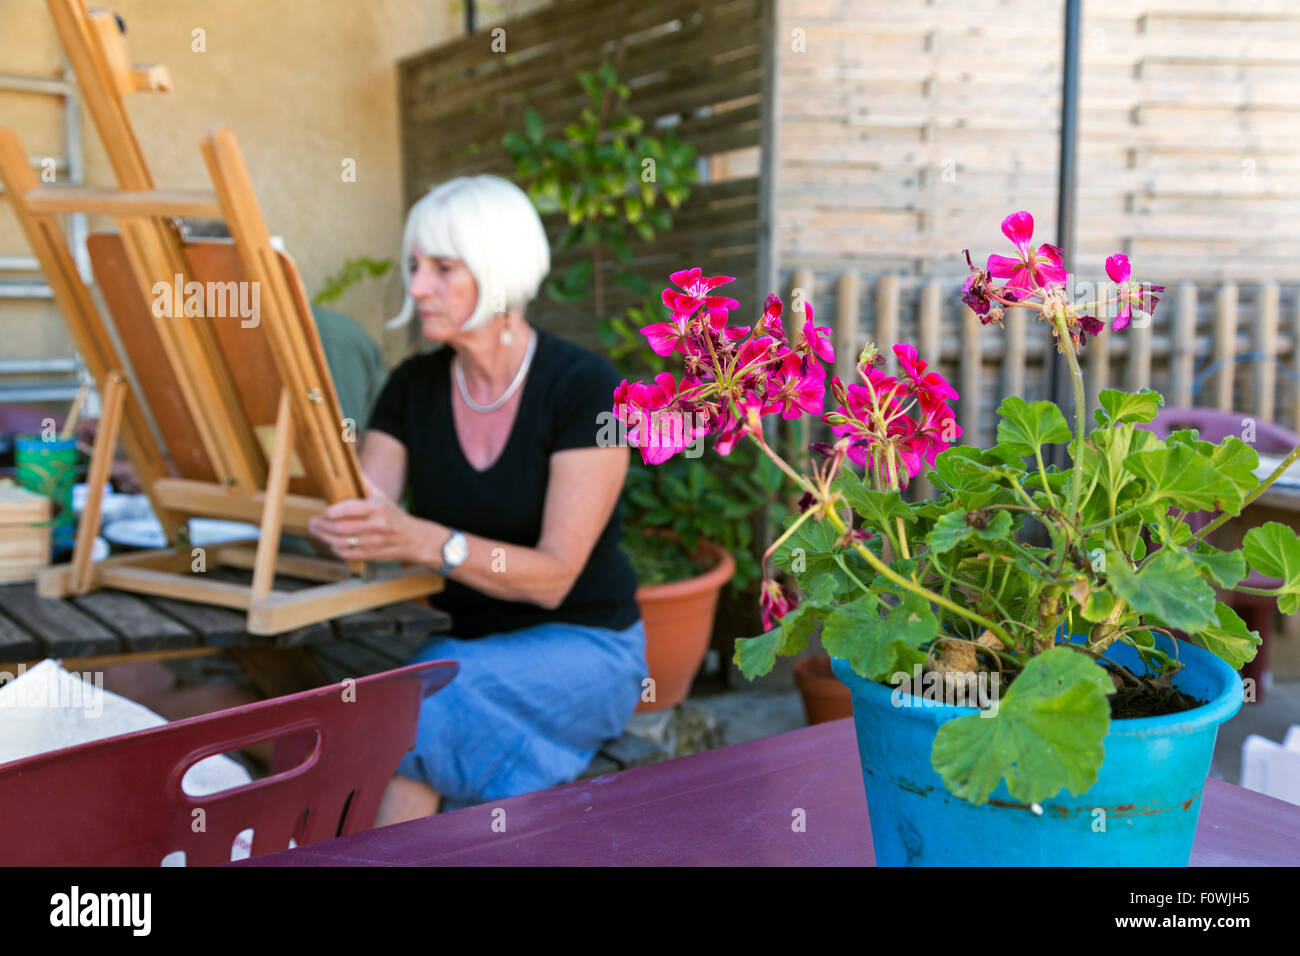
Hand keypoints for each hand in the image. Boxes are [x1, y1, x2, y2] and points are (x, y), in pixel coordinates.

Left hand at [306, 476, 434, 563]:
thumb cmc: (393, 515)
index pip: (350, 509)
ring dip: (324, 537)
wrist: (414, 538)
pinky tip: (331, 543)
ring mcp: (374, 542)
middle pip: (342, 528)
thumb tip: (352, 465)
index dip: (332, 511)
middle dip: (322, 525)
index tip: (323, 511)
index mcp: (377, 508)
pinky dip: (336, 549)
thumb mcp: (382, 497)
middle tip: (312, 521)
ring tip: (316, 531)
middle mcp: (376, 526)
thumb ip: (365, 483)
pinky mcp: (372, 555)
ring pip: (342, 542)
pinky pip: (348, 554)